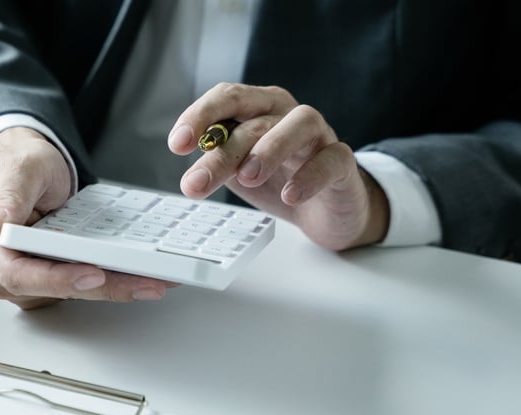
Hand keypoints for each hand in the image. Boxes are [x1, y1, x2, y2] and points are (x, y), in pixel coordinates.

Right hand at [0, 127, 176, 308]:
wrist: (28, 169)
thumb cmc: (20, 164)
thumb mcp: (17, 167)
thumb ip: (8, 196)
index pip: (15, 273)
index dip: (55, 279)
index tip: (93, 274)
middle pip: (46, 290)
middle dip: (97, 288)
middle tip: (144, 282)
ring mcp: (17, 279)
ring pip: (65, 294)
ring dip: (109, 289)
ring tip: (150, 280)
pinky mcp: (41, 282)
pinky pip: (74, 289)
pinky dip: (106, 284)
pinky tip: (136, 277)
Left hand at [168, 82, 388, 250]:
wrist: (325, 209)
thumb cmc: (277, 180)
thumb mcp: (238, 170)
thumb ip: (219, 160)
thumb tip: (191, 166)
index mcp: (258, 110)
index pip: (227, 98)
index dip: (200, 116)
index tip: (178, 144)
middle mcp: (288, 114)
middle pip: (255, 120)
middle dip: (222, 151)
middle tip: (197, 182)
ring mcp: (319, 136)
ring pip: (300, 124)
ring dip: (271, 148)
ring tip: (248, 177)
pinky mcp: (343, 162)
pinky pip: (332, 159)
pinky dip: (311, 175)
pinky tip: (290, 195)